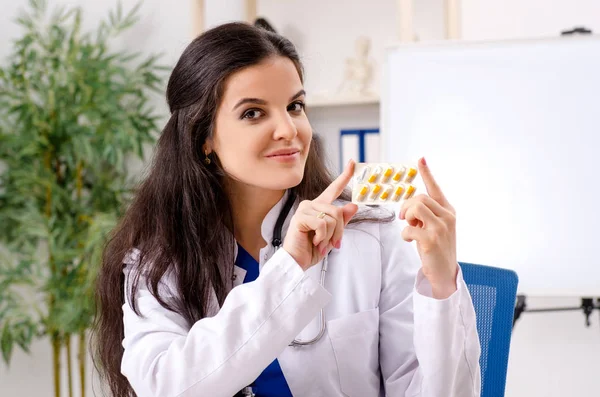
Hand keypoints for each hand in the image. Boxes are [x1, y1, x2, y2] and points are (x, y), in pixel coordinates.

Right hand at [283, 160, 358, 270]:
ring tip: (320, 243)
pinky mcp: (300, 217)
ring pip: (332, 218)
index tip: (353, 163)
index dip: (345, 176)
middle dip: (339, 231)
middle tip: (333, 244)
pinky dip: (322, 237)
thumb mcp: (332, 235)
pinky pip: (322, 224)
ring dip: (330, 236)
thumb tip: (353, 205)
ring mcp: (304, 209)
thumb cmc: (312, 249)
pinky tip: (314, 241)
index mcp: (319, 207)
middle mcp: (311, 204)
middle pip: (338, 211)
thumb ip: (342, 220)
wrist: (297, 262)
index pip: (334, 189)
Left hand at [400, 157, 457, 298]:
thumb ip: (425, 214)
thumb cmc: (435, 248)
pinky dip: (405, 234)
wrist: (444, 274)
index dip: (427, 173)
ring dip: (406, 217)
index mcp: (448, 211)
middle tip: (405, 218)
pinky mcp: (431, 240)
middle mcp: (448, 216)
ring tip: (409, 227)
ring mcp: (441, 228)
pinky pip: (408, 228)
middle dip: (407, 206)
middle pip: (419, 197)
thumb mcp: (433, 227)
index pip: (435, 188)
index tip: (420, 159)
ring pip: (415, 207)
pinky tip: (411, 241)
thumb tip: (409, 205)